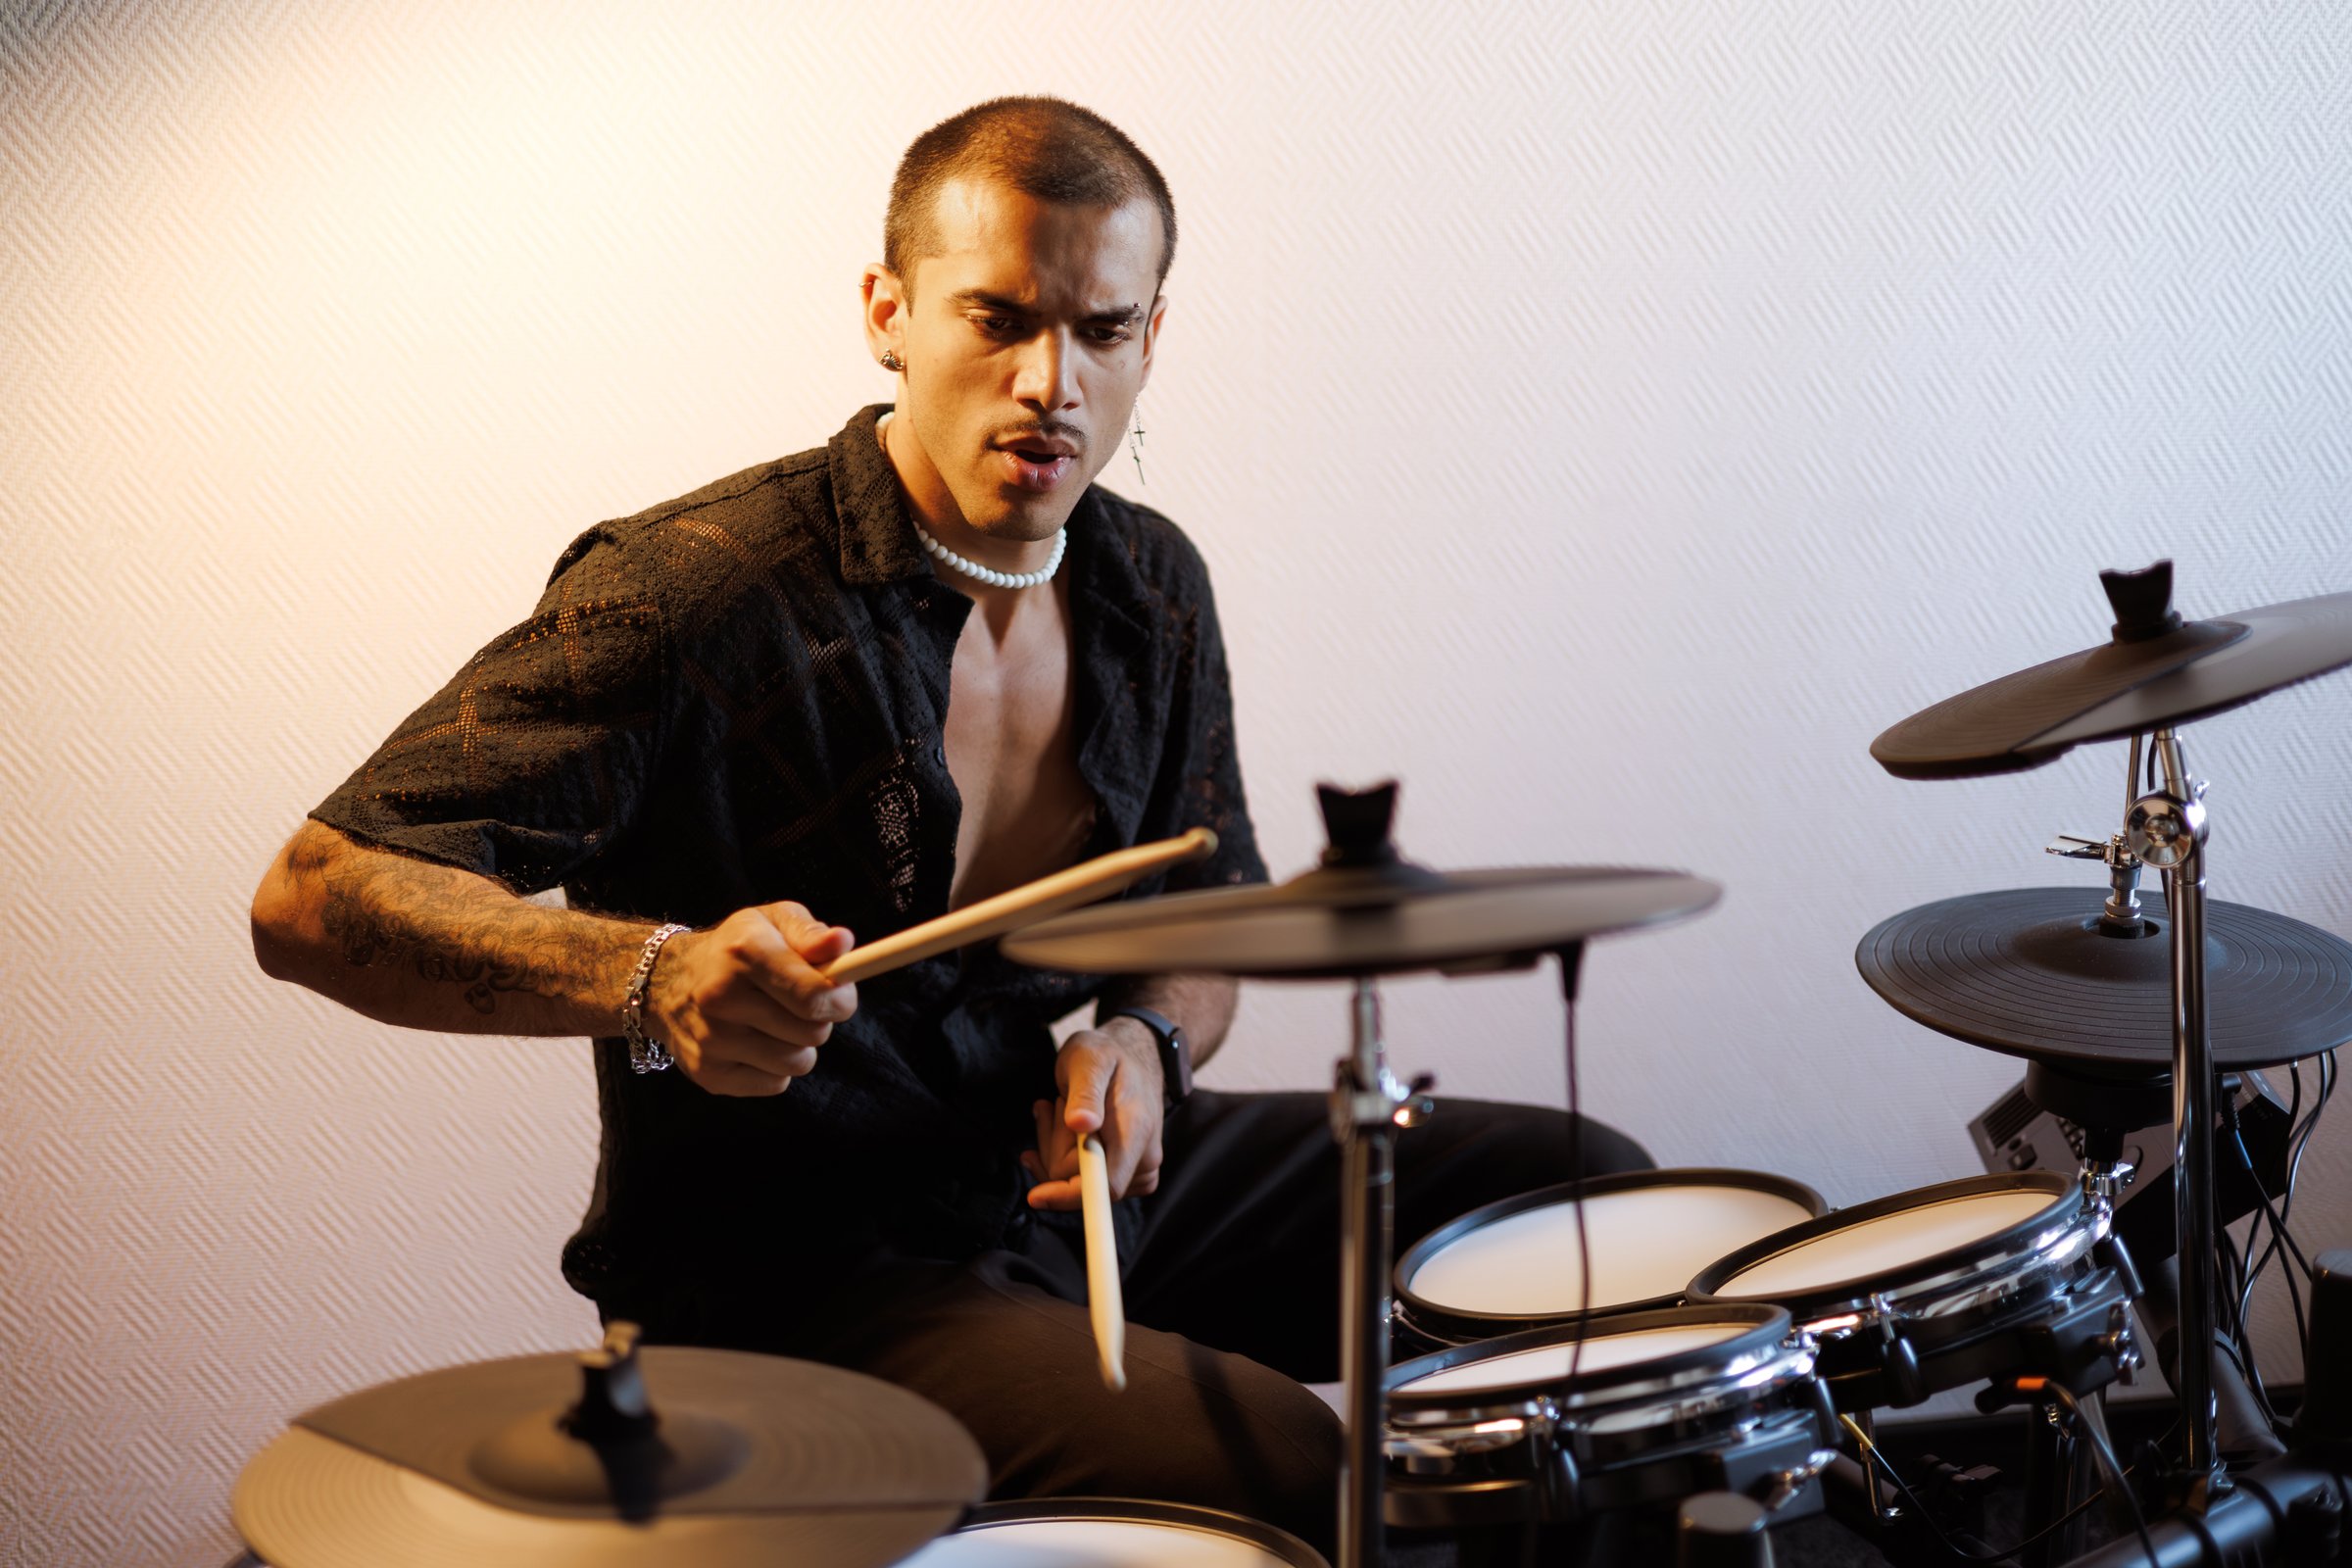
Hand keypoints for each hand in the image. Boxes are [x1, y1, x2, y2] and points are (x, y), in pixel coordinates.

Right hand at [644, 902, 856, 1095]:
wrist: (666, 983)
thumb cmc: (734, 950)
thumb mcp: (771, 922)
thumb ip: (810, 932)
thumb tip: (842, 943)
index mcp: (744, 952)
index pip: (813, 995)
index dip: (840, 999)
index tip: (839, 994)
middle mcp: (721, 996)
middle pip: (813, 1033)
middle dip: (820, 1020)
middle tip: (802, 1005)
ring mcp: (711, 1039)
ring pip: (797, 1062)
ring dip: (799, 1046)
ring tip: (778, 1023)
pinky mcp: (708, 1073)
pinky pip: (775, 1084)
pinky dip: (776, 1068)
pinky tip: (756, 1043)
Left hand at [1022, 1019, 1165, 1209]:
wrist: (1132, 1055)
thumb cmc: (1107, 1054)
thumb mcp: (1090, 1060)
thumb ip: (1086, 1092)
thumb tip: (1081, 1125)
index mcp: (1136, 1134)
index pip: (1105, 1186)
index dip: (1068, 1195)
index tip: (1035, 1196)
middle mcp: (1143, 1160)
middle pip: (1079, 1182)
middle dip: (1054, 1147)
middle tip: (1054, 1105)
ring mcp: (1136, 1171)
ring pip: (1074, 1181)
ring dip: (1054, 1145)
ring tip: (1057, 1106)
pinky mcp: (1125, 1174)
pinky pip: (1080, 1180)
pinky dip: (1060, 1152)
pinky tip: (1059, 1123)